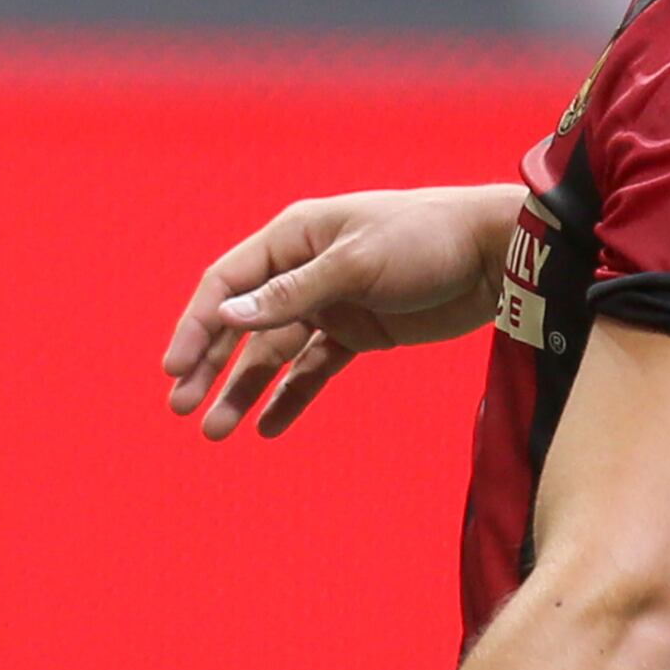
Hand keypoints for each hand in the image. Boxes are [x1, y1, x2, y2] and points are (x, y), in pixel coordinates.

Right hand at [162, 188, 514, 439]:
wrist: (494, 255)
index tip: (175, 370)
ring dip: (244, 389)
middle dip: (209, 365)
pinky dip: (291, 396)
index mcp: (294, 238)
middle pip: (241, 322)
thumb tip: (228, 316)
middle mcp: (302, 269)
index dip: (196, 327)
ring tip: (217, 431)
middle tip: (182, 408)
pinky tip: (269, 427)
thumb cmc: (424, 241)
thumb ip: (291, 296)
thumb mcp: (354, 265)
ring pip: (273, 352)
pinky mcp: (357, 331)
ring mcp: (329, 303)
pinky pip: (313, 368)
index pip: (226, 285)